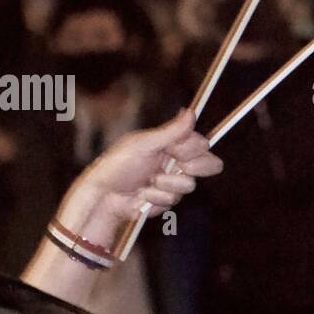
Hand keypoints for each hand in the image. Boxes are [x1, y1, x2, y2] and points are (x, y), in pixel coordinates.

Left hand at [57, 109, 222, 246]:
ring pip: (189, 185)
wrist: (104, 195)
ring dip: (166, 184)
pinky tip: (142, 194)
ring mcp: (171, 182)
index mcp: (170, 144)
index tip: (175, 151)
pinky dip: (156, 197)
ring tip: (147, 181)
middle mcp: (174, 162)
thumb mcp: (144, 144)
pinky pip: (173, 201)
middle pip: (208, 165)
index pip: (200, 144)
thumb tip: (191, 112)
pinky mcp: (166, 200)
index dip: (193, 149)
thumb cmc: (118, 164)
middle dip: (192, 168)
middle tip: (177, 166)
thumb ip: (171, 132)